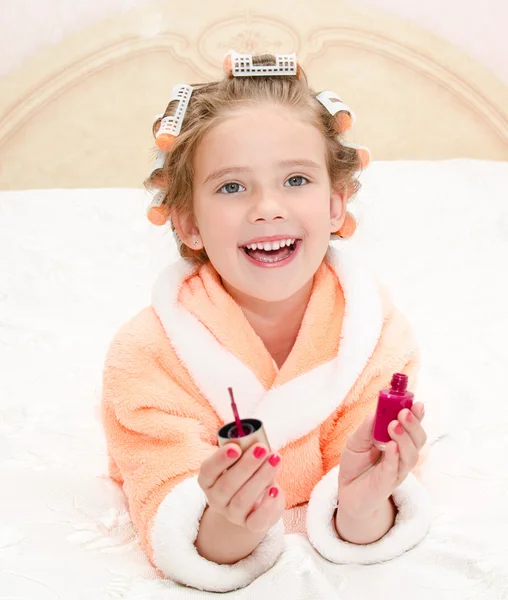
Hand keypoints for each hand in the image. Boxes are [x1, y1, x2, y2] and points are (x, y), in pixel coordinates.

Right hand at [198, 443, 284, 533]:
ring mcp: (232, 515)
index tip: (235, 447)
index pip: (208, 470)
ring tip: (275, 459)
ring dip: (260, 478)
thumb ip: (247, 450)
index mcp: (209, 480)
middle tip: (262, 448)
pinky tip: (276, 489)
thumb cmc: (248, 473)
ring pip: (242, 500)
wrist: (255, 503)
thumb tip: (258, 441)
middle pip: (226, 486)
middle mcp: (216, 499)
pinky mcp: (250, 525)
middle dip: (246, 465)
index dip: (220, 459)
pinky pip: (257, 520)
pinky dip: (268, 505)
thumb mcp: (244, 460)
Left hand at [338, 403, 425, 518]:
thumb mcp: (357, 440)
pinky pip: (394, 470)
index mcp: (397, 441)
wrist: (348, 491)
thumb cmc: (356, 463)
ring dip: (404, 439)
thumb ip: (367, 428)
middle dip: (413, 425)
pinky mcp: (386, 484)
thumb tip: (377, 412)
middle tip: (403, 413)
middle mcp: (402, 455)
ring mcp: (397, 470)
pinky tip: (391, 447)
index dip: (417, 415)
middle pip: (418, 440)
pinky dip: (394, 457)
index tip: (416, 403)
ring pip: (410, 456)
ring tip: (395, 425)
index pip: (412, 426)